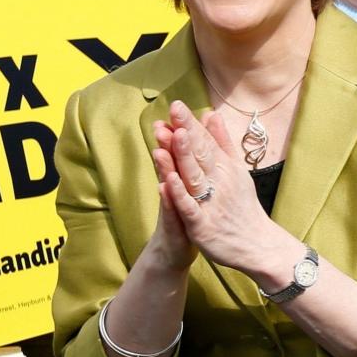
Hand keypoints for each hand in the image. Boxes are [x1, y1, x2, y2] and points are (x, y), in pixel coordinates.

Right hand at [147, 121, 197, 272]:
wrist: (179, 248)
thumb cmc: (191, 213)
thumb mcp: (194, 187)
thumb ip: (195, 162)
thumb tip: (195, 138)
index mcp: (185, 177)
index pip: (182, 150)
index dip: (180, 130)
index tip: (177, 108)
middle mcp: (176, 187)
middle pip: (172, 161)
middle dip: (169, 141)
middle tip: (164, 121)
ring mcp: (174, 204)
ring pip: (169, 182)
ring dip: (165, 165)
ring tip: (161, 148)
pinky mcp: (176, 223)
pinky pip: (173, 209)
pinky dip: (169, 197)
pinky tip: (165, 186)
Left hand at [156, 101, 277, 269]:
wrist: (259, 246)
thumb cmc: (243, 208)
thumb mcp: (236, 171)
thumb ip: (222, 143)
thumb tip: (211, 114)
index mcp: (226, 169)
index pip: (207, 143)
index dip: (191, 125)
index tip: (177, 105)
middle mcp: (220, 183)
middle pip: (201, 155)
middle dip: (186, 133)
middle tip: (174, 111)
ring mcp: (212, 204)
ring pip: (194, 177)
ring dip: (183, 157)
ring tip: (172, 136)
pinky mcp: (204, 226)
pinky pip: (190, 209)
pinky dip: (180, 195)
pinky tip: (168, 182)